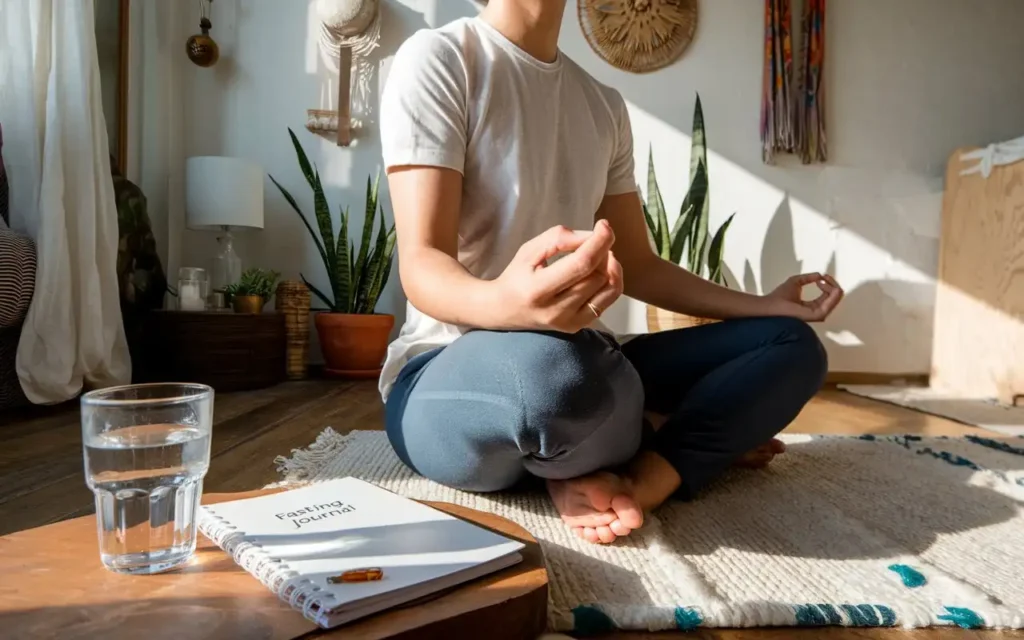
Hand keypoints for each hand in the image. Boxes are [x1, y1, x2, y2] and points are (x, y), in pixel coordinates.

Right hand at [493, 221, 622, 331]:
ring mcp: (569, 322)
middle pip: (597, 276)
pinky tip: (602, 271)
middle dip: (603, 251)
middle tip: (595, 240)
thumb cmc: (516, 276)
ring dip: (610, 266)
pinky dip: (612, 282)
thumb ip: (558, 238)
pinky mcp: (578, 326)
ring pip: (608, 289)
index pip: (581, 264)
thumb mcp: (529, 250)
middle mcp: (555, 310)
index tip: (604, 225)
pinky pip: (607, 301)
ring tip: (600, 254)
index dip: (598, 242)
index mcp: (538, 289)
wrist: (504, 311)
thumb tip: (591, 236)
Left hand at [764, 273, 843, 321]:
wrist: (771, 304)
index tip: (823, 276)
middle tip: (825, 276)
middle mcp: (817, 311)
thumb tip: (820, 275)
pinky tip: (824, 283)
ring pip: (836, 298)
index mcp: (813, 306)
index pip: (828, 295)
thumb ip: (809, 278)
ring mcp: (818, 314)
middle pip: (835, 296)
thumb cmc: (779, 296)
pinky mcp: (817, 314)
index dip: (828, 283)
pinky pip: (832, 302)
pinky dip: (832, 291)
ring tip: (824, 279)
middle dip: (833, 283)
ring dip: (833, 286)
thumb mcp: (796, 281)